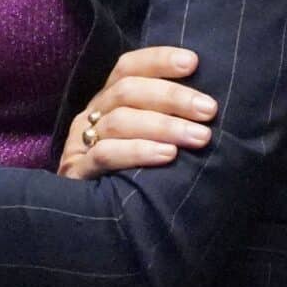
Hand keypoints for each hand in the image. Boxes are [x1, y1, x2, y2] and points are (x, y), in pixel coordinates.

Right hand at [58, 46, 218, 179]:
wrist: (98, 226)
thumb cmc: (136, 176)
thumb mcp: (152, 140)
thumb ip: (170, 118)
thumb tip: (210, 104)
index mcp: (109, 101)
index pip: (129, 67)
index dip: (159, 60)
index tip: (193, 62)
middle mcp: (93, 115)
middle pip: (127, 91)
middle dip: (172, 97)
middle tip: (208, 110)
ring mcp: (80, 143)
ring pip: (119, 121)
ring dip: (164, 126)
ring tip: (199, 137)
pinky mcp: (76, 172)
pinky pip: (105, 155)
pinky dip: (138, 152)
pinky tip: (167, 155)